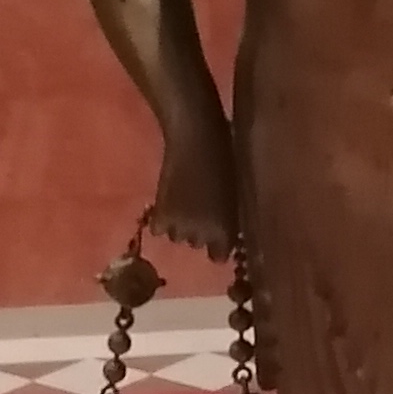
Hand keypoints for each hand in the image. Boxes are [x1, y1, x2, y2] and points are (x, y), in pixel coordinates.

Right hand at [151, 119, 236, 257]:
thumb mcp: (233, 194)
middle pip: (198, 244)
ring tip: (183, 202)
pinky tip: (167, 202)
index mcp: (226, 230)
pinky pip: (158, 229)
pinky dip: (161, 218)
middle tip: (199, 209)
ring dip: (179, 225)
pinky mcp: (160, 216)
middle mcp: (202, 235)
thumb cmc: (224, 158)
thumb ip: (228, 218)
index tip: (217, 234)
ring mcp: (179, 227)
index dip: (218, 245)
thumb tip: (224, 232)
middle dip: (199, 231)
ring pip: (177, 237)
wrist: (195, 138)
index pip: (220, 255)